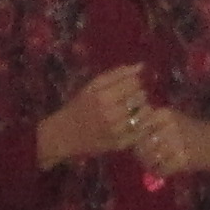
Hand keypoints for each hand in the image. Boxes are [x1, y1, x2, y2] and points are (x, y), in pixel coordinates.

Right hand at [38, 65, 152, 167]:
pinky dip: (142, 124)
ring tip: (133, 110)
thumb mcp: (92, 86)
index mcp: (103, 96)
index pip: (134, 83)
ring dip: (142, 109)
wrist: (64, 135)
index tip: (128, 85)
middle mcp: (112, 114)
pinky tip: (133, 122)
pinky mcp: (120, 144)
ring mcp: (117, 131)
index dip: (134, 82)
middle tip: (130, 98)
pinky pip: (141, 131)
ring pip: (145, 114)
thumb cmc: (78, 107)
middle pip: (141, 97)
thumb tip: (141, 66)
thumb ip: (116, 74)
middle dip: (139, 95)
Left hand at [134, 106, 209, 181]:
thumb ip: (151, 127)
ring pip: (148, 158)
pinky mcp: (183, 158)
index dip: (135, 139)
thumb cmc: (194, 132)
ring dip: (150, 165)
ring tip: (158, 164)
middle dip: (141, 154)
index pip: (136, 127)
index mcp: (164, 112)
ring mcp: (176, 141)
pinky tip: (167, 170)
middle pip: (140, 144)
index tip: (142, 144)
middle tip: (150, 159)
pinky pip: (160, 169)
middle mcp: (169, 125)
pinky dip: (161, 172)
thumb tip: (127, 140)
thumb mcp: (173, 121)